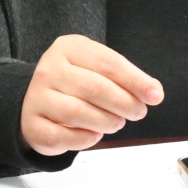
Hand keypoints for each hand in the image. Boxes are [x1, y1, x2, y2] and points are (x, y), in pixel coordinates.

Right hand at [20, 34, 163, 156]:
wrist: (36, 98)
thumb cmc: (75, 82)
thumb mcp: (97, 68)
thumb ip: (124, 77)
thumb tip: (153, 92)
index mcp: (69, 48)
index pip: (108, 63)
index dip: (135, 80)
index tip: (155, 95)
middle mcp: (49, 69)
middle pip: (94, 88)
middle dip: (123, 103)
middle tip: (137, 112)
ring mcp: (36, 97)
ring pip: (77, 113)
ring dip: (106, 122)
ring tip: (117, 122)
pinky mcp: (32, 124)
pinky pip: (61, 136)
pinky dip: (84, 139)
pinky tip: (95, 134)